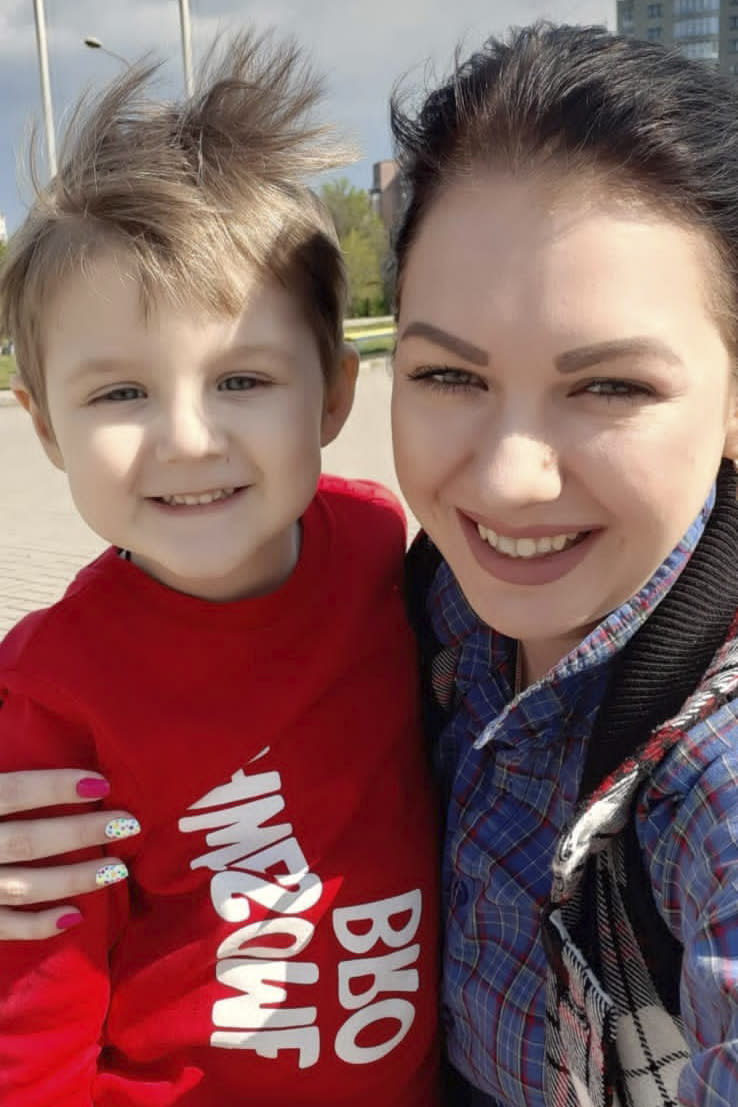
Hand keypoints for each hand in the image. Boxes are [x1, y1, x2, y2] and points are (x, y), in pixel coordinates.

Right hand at [0, 770, 136, 939]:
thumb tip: (7, 702)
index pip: (13, 791)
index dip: (56, 786)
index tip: (100, 782)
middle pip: (27, 840)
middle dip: (81, 832)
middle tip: (128, 823)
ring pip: (23, 886)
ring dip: (73, 879)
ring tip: (117, 870)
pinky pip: (2, 927)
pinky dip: (38, 926)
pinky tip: (75, 917)